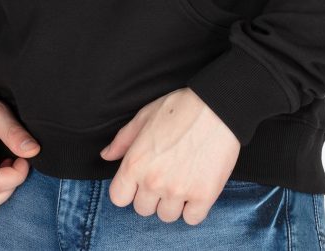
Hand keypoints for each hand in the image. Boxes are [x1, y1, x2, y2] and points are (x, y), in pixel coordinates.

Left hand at [98, 87, 240, 224]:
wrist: (218, 106)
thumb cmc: (180, 107)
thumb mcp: (145, 115)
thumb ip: (123, 139)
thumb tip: (107, 155)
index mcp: (135, 163)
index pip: (118, 198)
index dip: (128, 189)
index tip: (140, 180)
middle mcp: (153, 181)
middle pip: (143, 209)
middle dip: (152, 195)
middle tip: (166, 175)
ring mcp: (178, 191)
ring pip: (167, 216)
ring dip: (173, 203)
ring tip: (183, 179)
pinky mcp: (203, 196)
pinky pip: (192, 218)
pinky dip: (194, 208)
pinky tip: (197, 187)